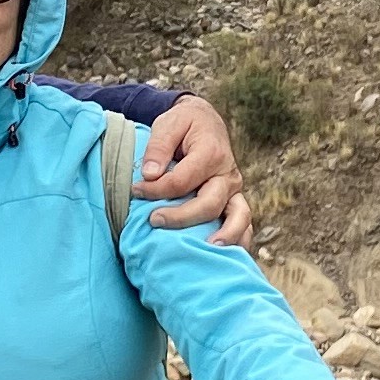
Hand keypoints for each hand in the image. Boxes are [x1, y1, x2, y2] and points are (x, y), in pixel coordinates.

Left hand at [139, 94, 253, 248]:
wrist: (206, 122)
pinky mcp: (235, 201)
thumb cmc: (183, 125)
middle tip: (153, 220)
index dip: (156, 189)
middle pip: (209, 203)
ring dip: (226, 235)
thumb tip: (150, 175)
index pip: (182, 180)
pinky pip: (244, 224)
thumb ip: (158, 147)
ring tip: (208, 249)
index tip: (136, 190)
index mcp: (211, 152)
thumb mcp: (168, 124)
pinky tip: (226, 257)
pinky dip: (239, 240)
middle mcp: (228, 174)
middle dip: (180, 216)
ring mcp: (235, 190)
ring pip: (238, 217)